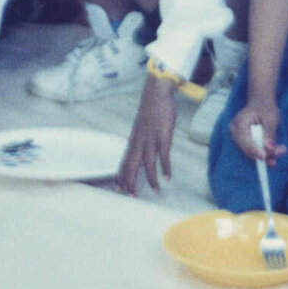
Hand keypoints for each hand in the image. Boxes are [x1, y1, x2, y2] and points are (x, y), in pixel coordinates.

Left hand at [116, 76, 177, 194]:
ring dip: (151, 178)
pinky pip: (164, 155)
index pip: (125, 160)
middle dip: (131, 181)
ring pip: (148, 162)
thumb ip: (141, 139)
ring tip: (156, 191)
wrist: (156, 92)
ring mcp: (151, 138)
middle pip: (132, 164)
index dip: (122, 175)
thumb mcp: (142, 126)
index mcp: (134, 139)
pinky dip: (165, 167)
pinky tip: (168, 177)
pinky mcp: (163, 135)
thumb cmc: (151, 109)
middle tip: (131, 195)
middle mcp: (140, 141)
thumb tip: (142, 150)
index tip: (119, 188)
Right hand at [228, 97, 284, 163]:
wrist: (260, 103)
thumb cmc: (265, 108)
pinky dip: (266, 152)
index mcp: (239, 122)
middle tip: (281, 151)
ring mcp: (238, 139)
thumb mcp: (270, 117)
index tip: (264, 156)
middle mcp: (235, 132)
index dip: (254, 149)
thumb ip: (269, 132)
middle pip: (248, 149)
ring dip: (268, 154)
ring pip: (252, 153)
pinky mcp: (244, 144)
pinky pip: (254, 152)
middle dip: (265, 153)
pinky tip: (276, 151)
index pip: (244, 139)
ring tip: (282, 149)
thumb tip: (269, 148)